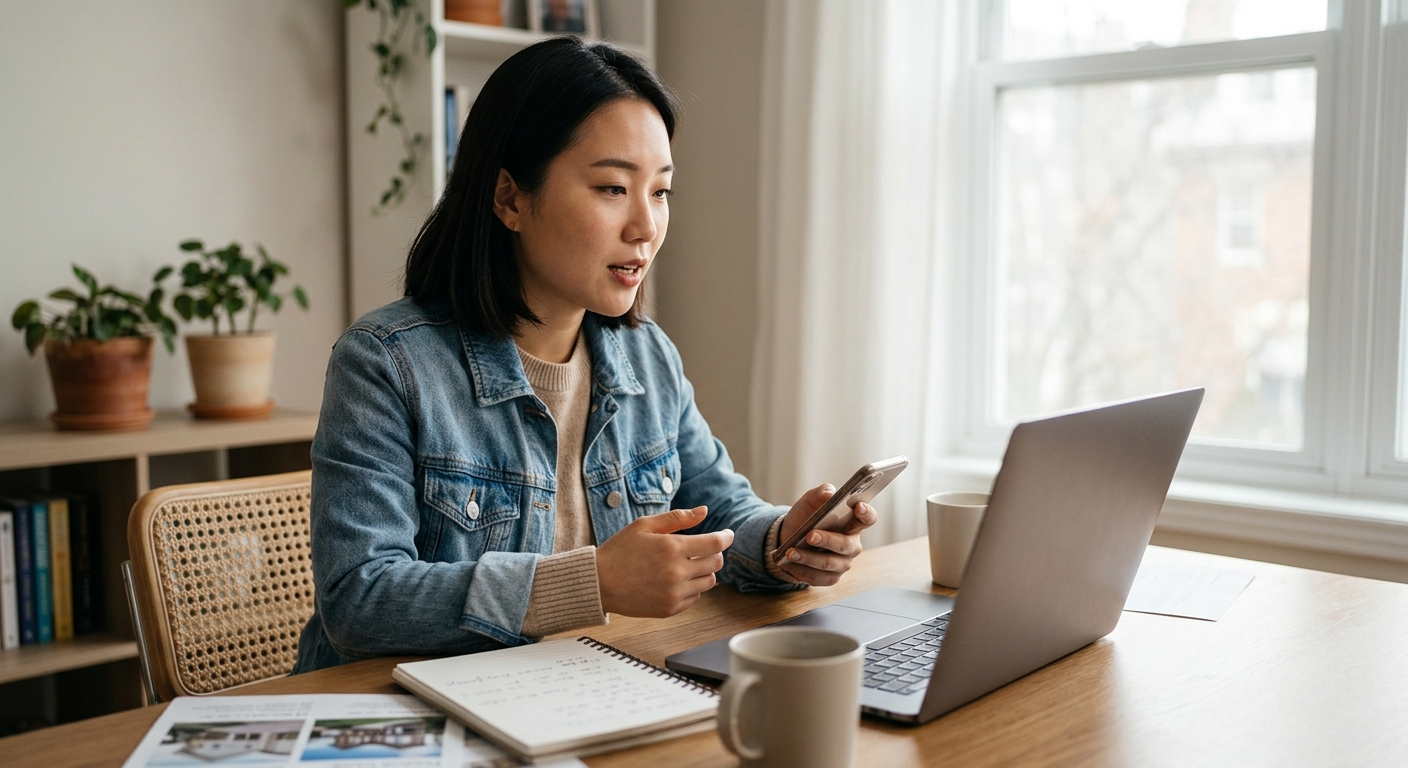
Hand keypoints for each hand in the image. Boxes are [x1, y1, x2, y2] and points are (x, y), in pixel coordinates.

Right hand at [596, 506, 733, 617]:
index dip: (726, 537)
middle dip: (713, 553)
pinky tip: (676, 580)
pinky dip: (692, 588)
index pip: (715, 543)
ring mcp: (674, 593)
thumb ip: (677, 518)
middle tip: (702, 548)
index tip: (728, 534)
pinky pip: (695, 598)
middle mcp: (676, 572)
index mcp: (672, 548)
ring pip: (709, 582)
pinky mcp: (670, 609)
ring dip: (704, 571)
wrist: (599, 583)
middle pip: (716, 563)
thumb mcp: (645, 525)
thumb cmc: (620, 550)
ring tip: (687, 564)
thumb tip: (704, 511)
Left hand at [776, 484, 876, 585]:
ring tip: (790, 552)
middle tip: (809, 536)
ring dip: (808, 558)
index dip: (866, 513)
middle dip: (827, 540)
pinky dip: (801, 570)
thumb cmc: (806, 517)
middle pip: (845, 545)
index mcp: (852, 523)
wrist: (789, 537)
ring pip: (829, 563)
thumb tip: (828, 492)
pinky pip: (818, 577)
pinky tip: (788, 563)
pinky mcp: (830, 577)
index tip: (858, 507)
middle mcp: (851, 545)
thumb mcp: (810, 501)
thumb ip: (820, 493)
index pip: (868, 519)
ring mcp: (842, 563)